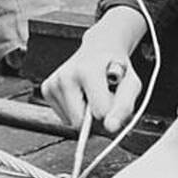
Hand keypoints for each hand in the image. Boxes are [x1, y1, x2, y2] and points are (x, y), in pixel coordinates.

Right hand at [42, 6, 145, 133]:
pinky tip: (80, 95)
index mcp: (87, 70)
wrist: (98, 50)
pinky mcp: (46, 89)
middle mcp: (65, 75)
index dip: (111, 112)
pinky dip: (74, 111)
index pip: (99, 112)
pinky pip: (63, 117)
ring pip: (70, 122)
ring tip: (91, 94)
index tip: (114, 98)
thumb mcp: (131, 84)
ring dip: (84, 114)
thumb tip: (111, 127)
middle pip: (79, 122)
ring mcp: (53, 82)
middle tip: (102, 98)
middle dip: (94, 117)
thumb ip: (124, 107)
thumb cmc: (115, 67)